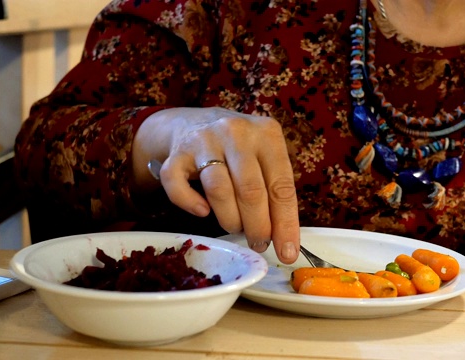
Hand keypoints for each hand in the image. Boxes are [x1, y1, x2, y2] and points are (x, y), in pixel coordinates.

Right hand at [132, 107, 299, 263]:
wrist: (195, 122)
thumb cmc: (239, 150)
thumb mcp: (265, 157)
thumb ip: (275, 190)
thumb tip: (285, 239)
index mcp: (267, 133)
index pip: (281, 186)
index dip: (285, 223)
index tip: (287, 252)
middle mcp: (236, 132)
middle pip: (251, 191)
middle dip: (257, 227)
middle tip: (259, 243)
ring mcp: (204, 140)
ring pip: (219, 190)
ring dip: (230, 219)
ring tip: (235, 228)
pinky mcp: (176, 153)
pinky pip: (177, 185)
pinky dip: (190, 203)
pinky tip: (203, 211)